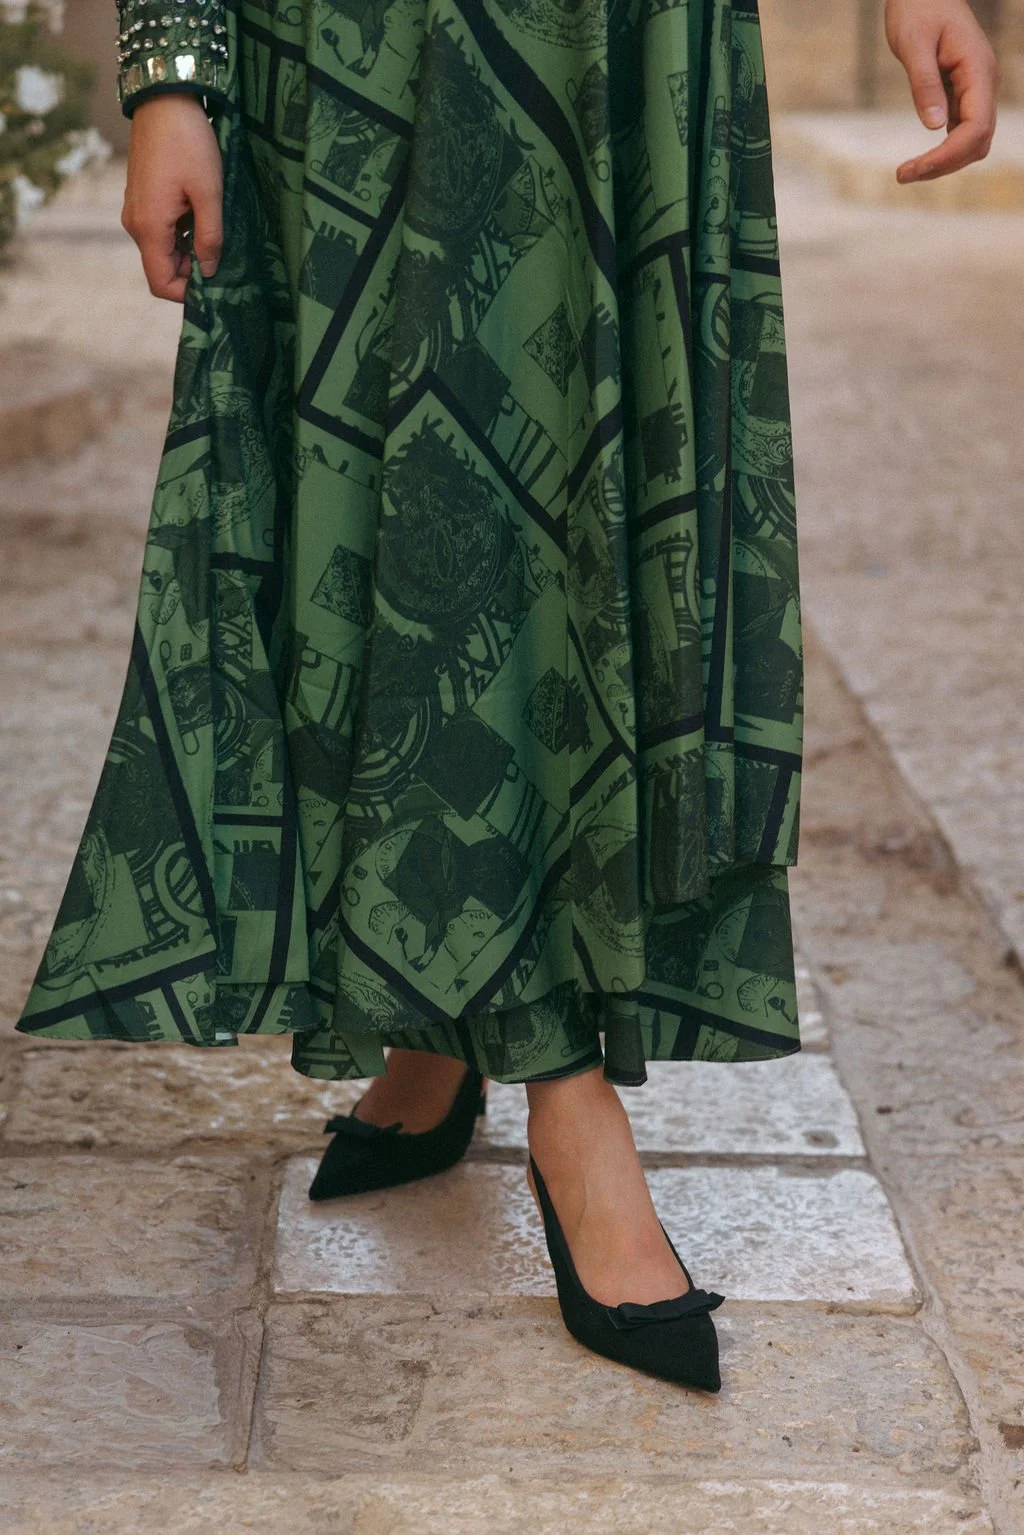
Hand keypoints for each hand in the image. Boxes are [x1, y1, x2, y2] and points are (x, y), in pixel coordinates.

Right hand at [121, 93, 223, 301]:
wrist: (163, 99)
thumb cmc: (188, 143)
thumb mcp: (209, 193)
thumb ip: (209, 237)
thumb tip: (209, 271)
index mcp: (149, 228)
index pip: (161, 284)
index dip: (188, 292)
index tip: (215, 282)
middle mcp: (136, 225)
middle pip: (162, 268)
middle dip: (191, 271)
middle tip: (222, 255)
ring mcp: (136, 211)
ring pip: (163, 250)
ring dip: (188, 250)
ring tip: (214, 230)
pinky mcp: (140, 199)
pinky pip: (160, 230)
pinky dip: (181, 233)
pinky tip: (201, 215)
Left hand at [885, 0, 999, 181]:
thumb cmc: (917, 9)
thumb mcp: (913, 44)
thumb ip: (924, 83)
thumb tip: (934, 125)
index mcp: (978, 69)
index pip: (977, 126)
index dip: (949, 155)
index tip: (915, 168)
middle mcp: (984, 83)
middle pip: (978, 141)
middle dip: (944, 165)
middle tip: (902, 175)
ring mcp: (976, 90)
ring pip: (972, 141)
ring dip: (944, 163)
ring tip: (907, 172)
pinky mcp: (964, 95)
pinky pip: (962, 132)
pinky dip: (943, 151)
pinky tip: (919, 159)